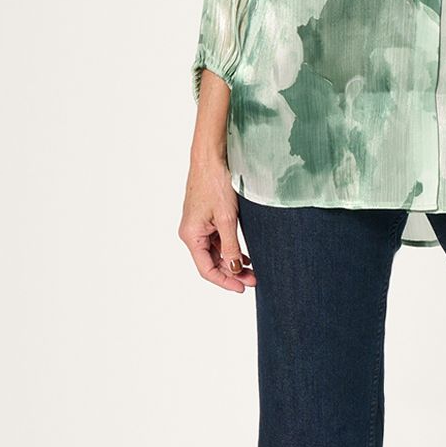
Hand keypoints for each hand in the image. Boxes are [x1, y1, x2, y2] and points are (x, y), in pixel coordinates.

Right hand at [181, 151, 255, 291]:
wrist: (211, 158)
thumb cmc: (215, 183)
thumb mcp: (227, 219)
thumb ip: (230, 247)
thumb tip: (234, 270)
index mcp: (191, 236)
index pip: (206, 269)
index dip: (225, 281)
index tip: (242, 288)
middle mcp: (192, 233)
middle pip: (211, 263)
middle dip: (232, 273)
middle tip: (254, 279)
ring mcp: (199, 226)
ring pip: (216, 252)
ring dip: (232, 262)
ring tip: (253, 270)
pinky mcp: (206, 219)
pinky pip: (217, 240)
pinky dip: (230, 249)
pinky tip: (245, 256)